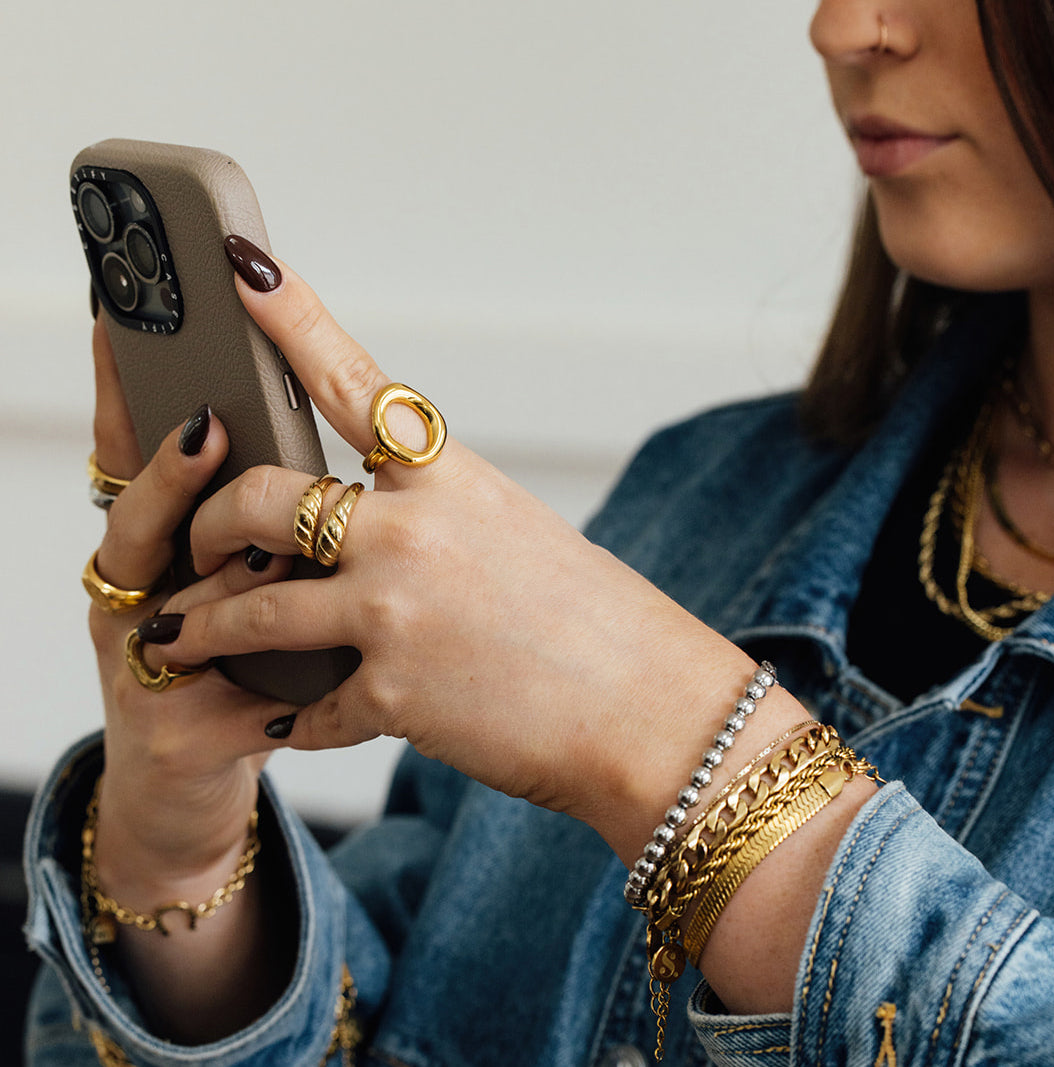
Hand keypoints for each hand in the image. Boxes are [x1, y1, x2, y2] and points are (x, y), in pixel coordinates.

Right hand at [86, 314, 292, 880]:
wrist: (199, 783)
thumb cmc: (234, 664)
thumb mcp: (247, 582)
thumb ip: (266, 524)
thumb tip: (316, 456)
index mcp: (160, 549)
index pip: (137, 458)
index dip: (128, 394)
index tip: (126, 319)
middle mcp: (137, 600)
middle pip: (135, 525)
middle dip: (169, 477)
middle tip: (206, 430)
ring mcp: (145, 671)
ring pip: (172, 614)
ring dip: (226, 590)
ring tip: (271, 563)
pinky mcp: (174, 740)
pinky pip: (224, 709)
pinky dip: (269, 698)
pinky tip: (296, 698)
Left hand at [152, 240, 792, 860]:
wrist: (648, 710)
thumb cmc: (593, 620)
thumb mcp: (511, 533)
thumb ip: (429, 516)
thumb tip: (358, 521)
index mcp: (450, 480)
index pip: (352, 382)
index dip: (292, 319)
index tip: (241, 265)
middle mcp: (412, 533)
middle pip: (263, 498)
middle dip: (210, 519)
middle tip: (196, 540)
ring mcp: (396, 612)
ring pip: (252, 609)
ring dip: (200, 626)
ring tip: (172, 638)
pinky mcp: (392, 695)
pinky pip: (306, 708)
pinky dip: (292, 718)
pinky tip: (285, 721)